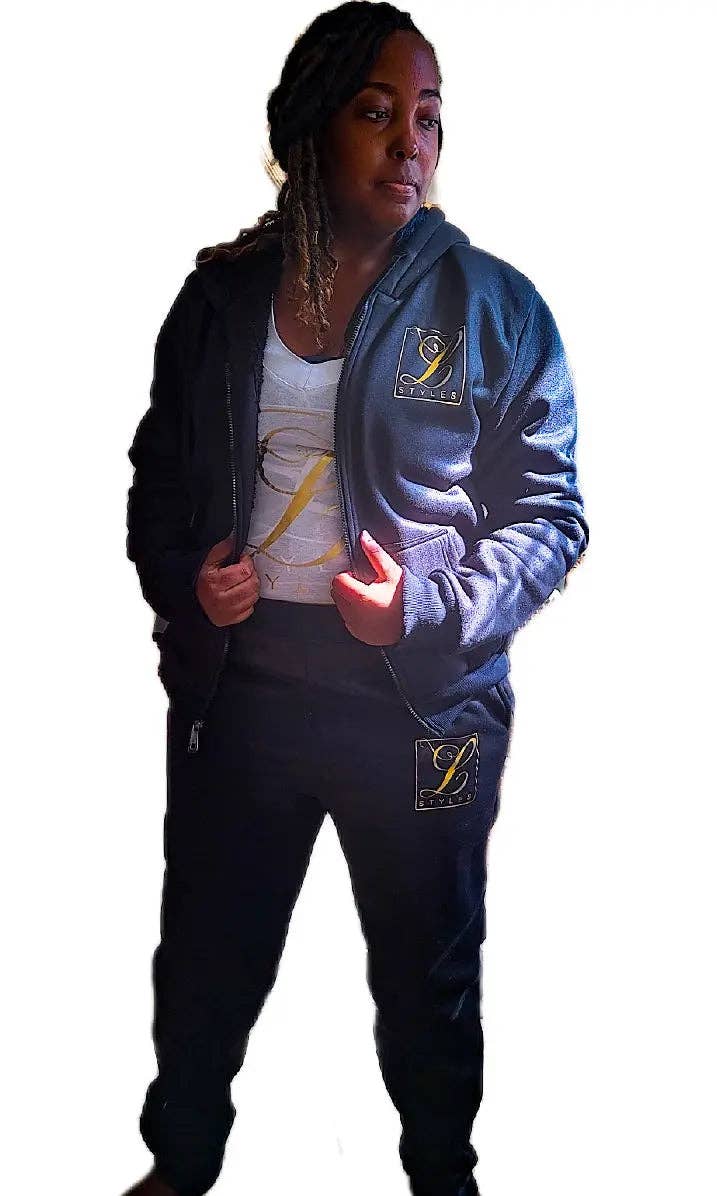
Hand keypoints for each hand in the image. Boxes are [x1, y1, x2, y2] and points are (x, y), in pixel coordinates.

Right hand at [195, 533, 260, 627]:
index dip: (247, 562)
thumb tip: (234, 540)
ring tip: (244, 582)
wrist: (195, 604)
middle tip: (246, 571)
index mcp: (215, 582)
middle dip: (252, 574)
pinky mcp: (233, 620)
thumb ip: (221, 550)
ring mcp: (228, 611)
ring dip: (252, 586)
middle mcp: (222, 599)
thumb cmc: (203, 582)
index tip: (243, 560)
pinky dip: (249, 600)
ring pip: (254, 596)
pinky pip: (251, 608)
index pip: (243, 571)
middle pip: (252, 584)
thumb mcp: (207, 563)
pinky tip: (241, 594)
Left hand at [330, 530, 403, 645]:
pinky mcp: (359, 634)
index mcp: (362, 597)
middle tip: (364, 586)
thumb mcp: (391, 572)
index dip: (347, 576)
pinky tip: (370, 611)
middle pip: (336, 594)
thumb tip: (363, 536)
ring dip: (349, 600)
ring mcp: (356, 626)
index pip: (338, 581)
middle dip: (346, 587)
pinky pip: (348, 620)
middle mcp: (355, 614)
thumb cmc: (406, 596)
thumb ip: (375, 554)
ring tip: (369, 598)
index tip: (359, 576)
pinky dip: (354, 614)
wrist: (418, 620)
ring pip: (341, 607)